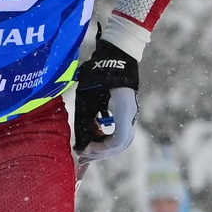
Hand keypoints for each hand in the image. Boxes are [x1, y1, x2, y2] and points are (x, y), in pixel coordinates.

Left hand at [72, 40, 139, 159]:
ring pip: (123, 140)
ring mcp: (131, 113)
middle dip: (100, 152)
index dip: (100, 149)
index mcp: (123, 111)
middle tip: (82, 155)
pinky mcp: (127, 111)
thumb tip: (80, 144)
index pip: (117, 142)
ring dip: (105, 146)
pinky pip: (122, 132)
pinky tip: (96, 133)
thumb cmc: (98, 74)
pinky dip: (109, 137)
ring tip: (88, 147)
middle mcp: (130, 114)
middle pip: (120, 144)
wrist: (116, 56)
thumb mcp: (87, 98)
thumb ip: (84, 121)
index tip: (84, 148)